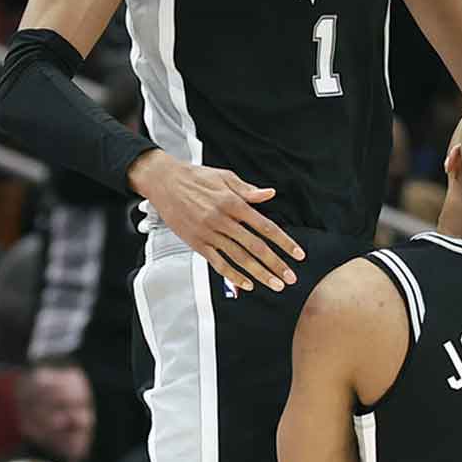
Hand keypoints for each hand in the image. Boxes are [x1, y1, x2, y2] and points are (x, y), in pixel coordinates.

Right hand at [128, 150, 303, 291]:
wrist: (164, 182)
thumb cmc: (195, 177)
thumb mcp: (224, 177)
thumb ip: (248, 190)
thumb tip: (269, 194)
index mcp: (233, 203)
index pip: (265, 226)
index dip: (284, 242)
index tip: (298, 254)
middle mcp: (222, 220)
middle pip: (255, 246)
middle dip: (275, 264)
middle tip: (290, 277)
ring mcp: (209, 233)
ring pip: (239, 258)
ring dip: (259, 273)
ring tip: (275, 284)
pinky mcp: (196, 243)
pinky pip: (218, 263)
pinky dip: (233, 275)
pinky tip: (247, 284)